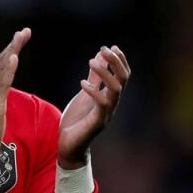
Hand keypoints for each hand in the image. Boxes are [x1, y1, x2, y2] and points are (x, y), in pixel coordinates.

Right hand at [0, 28, 31, 170]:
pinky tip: (14, 57)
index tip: (20, 37)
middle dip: (12, 45)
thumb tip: (2, 88)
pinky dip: (7, 69)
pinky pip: (1, 84)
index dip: (9, 50)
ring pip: (0, 68)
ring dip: (11, 51)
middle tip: (24, 31)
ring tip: (20, 37)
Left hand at [58, 45, 130, 169]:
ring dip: (105, 73)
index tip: (111, 46)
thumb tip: (100, 55)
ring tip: (90, 62)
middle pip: (123, 79)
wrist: (69, 146)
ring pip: (115, 90)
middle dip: (116, 63)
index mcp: (110, 97)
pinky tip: (82, 84)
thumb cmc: (78, 120)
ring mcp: (106, 113)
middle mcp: (112, 104)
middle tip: (104, 49)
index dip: (120, 60)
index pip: (123, 75)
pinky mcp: (97, 122)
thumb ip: (94, 77)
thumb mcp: (85, 93)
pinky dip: (94, 92)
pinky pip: (101, 104)